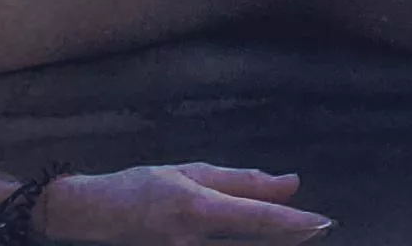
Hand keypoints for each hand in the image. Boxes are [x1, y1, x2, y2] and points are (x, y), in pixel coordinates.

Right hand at [38, 164, 329, 240]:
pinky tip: (256, 241)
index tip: (324, 223)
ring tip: (290, 234)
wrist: (87, 215)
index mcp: (195, 208)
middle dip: (287, 240)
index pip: (255, 218)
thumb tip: (291, 183)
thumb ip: (243, 182)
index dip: (293, 223)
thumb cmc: (141, 186)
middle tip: (317, 229)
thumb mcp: (192, 173)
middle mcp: (187, 241)